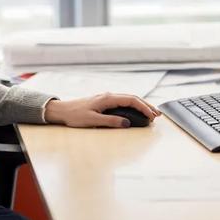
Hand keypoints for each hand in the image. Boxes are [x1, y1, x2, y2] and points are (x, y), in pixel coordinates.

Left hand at [44, 92, 161, 127]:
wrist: (62, 110)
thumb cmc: (75, 116)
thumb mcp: (93, 120)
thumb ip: (110, 122)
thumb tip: (127, 124)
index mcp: (107, 98)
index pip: (131, 100)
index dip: (144, 107)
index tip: (152, 116)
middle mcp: (109, 96)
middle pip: (132, 98)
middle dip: (146, 105)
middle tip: (158, 115)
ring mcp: (107, 98)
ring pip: (128, 99)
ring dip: (141, 105)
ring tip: (151, 113)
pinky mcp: (105, 102)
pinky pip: (123, 102)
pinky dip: (133, 106)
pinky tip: (137, 111)